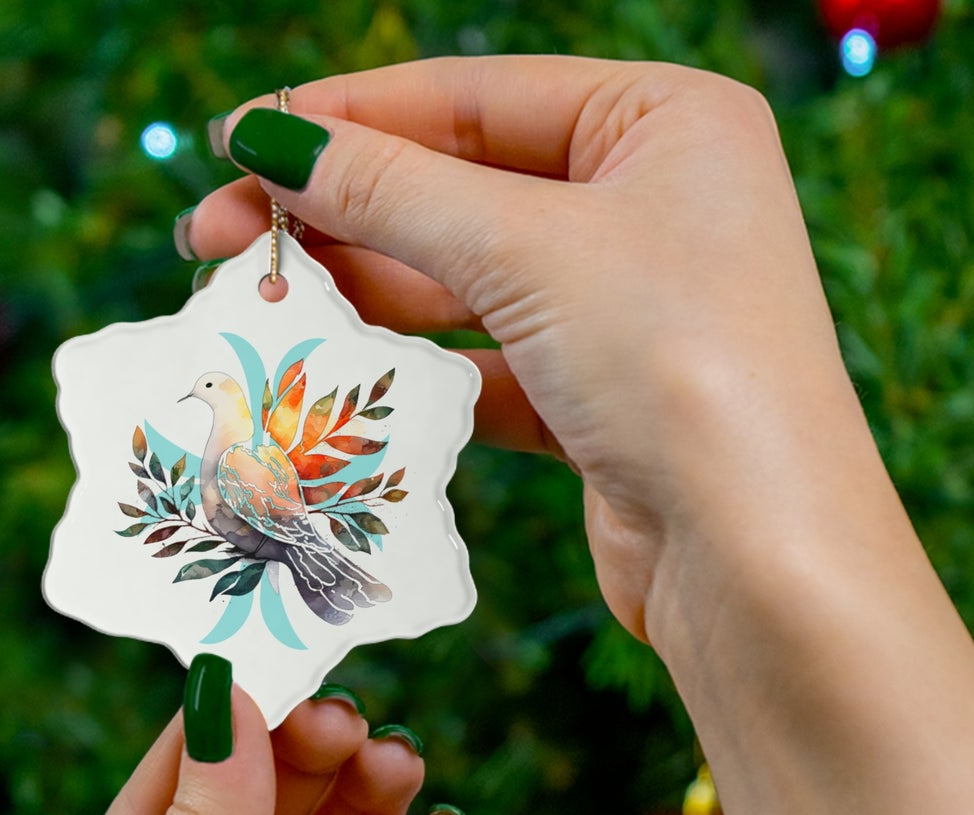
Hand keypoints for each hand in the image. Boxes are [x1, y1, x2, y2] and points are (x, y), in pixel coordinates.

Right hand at [187, 56, 878, 643]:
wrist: (758, 558)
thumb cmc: (677, 364)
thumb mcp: (527, 249)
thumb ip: (393, 190)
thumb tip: (271, 141)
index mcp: (666, 122)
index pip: (475, 97)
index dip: (347, 117)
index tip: (236, 141)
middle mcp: (655, 205)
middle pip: (462, 188)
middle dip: (339, 212)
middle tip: (215, 239)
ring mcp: (630, 309)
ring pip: (469, 282)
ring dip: (366, 294)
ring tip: (259, 305)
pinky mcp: (604, 402)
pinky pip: (490, 365)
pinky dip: (419, 371)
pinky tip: (340, 374)